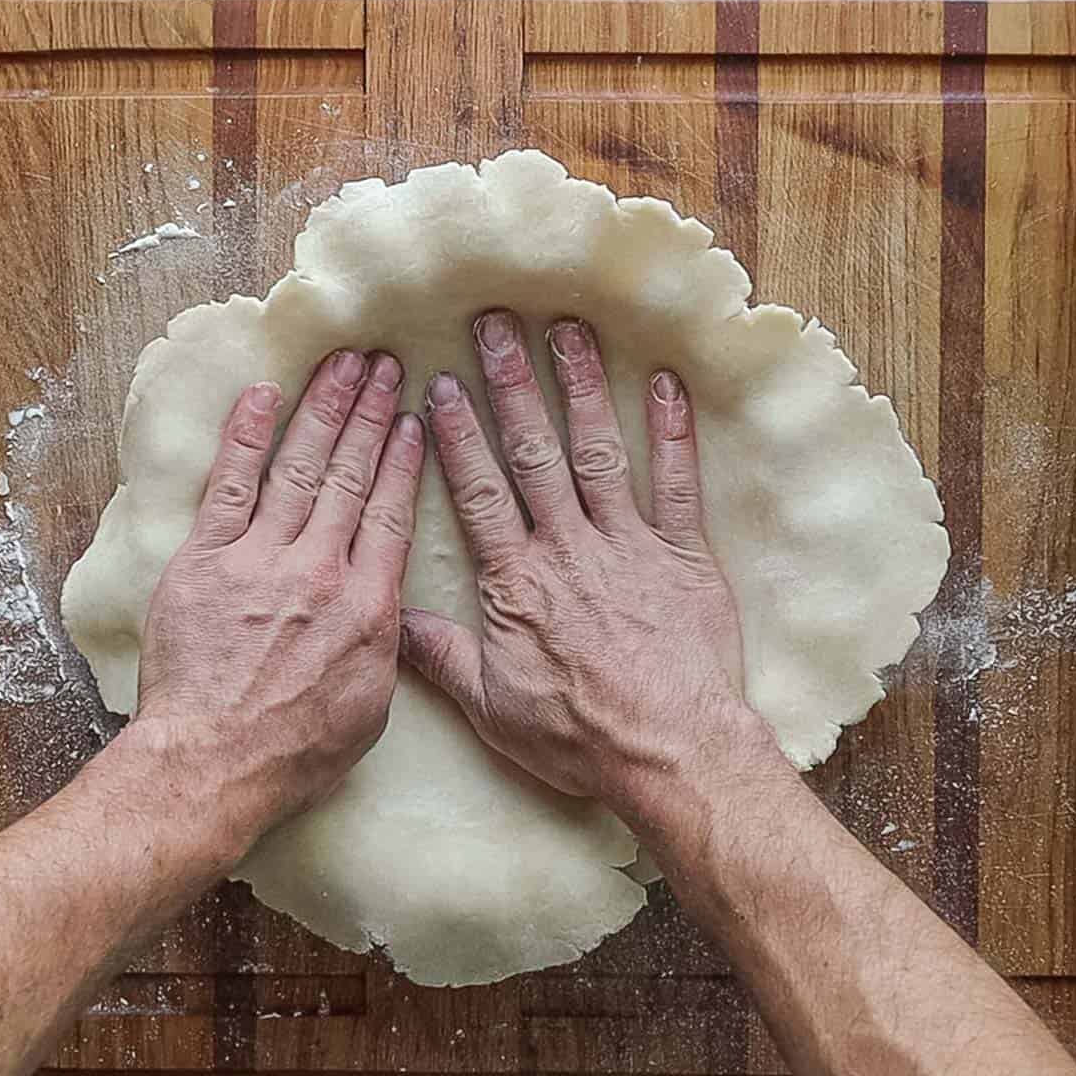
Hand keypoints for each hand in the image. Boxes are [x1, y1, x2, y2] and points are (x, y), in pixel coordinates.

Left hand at [136, 350, 423, 850]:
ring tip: (342, 364)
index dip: (402, 460)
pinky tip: (263, 396)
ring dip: (323, 410)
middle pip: (350, 476)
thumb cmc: (298, 747)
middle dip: (369, 414)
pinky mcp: (206, 562)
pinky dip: (246, 438)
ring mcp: (261, 561)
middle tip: (383, 364)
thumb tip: (393, 612)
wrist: (217, 762)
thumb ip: (389, 646)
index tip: (411, 419)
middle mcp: (320, 570)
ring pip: (299, 468)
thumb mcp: (374, 705)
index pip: (390, 512)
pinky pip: (230, 487)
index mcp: (369, 605)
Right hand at [400, 310, 786, 813]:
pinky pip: (677, 484)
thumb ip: (441, 656)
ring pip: (599, 451)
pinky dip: (673, 433)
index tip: (442, 385)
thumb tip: (392, 619)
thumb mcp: (491, 708)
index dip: (459, 435)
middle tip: (496, 323)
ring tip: (568, 329)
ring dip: (582, 387)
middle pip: (534, 452)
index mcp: (517, 580)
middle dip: (512, 383)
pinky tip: (666, 383)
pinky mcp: (683, 555)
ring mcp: (629, 545)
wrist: (671, 752)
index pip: (480, 490)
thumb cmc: (579, 736)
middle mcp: (569, 547)